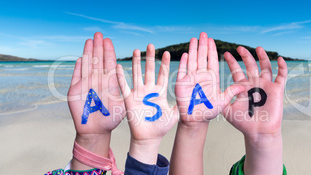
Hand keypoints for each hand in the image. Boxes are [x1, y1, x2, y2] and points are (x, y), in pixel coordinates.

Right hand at [67, 32, 124, 168]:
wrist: (96, 131)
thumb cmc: (111, 119)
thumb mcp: (122, 104)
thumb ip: (125, 92)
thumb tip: (129, 79)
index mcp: (110, 82)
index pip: (109, 63)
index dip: (108, 52)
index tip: (109, 40)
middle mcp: (98, 81)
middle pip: (98, 60)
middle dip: (98, 47)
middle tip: (99, 34)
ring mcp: (86, 84)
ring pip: (87, 65)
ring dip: (87, 53)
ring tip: (89, 40)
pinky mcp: (75, 91)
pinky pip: (77, 77)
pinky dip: (78, 68)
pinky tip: (80, 58)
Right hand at [116, 44, 177, 163]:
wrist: (149, 138)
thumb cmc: (162, 127)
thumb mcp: (175, 114)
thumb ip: (181, 104)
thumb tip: (191, 96)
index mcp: (160, 92)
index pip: (162, 74)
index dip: (164, 64)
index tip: (167, 52)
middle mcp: (149, 90)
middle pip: (150, 70)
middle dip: (150, 58)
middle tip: (151, 45)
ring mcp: (138, 94)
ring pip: (137, 74)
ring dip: (136, 62)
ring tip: (137, 50)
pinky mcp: (129, 100)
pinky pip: (124, 86)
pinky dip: (121, 77)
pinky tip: (119, 67)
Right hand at [175, 32, 243, 125]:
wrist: (195, 120)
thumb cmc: (209, 111)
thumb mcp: (222, 102)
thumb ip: (231, 92)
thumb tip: (243, 85)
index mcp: (211, 78)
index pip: (212, 61)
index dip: (212, 51)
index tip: (212, 40)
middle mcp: (201, 76)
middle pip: (202, 58)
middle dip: (202, 46)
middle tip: (203, 34)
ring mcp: (191, 79)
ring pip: (192, 61)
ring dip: (193, 50)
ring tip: (194, 39)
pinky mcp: (182, 84)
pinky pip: (183, 71)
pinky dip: (183, 63)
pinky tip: (185, 54)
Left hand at [223, 46, 286, 143]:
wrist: (258, 132)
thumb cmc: (243, 123)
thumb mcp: (227, 110)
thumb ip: (221, 99)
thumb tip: (213, 90)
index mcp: (243, 87)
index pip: (236, 71)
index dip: (231, 62)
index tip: (225, 54)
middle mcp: (254, 84)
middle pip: (250, 65)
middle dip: (245, 56)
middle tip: (239, 48)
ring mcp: (266, 85)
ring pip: (265, 67)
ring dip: (262, 57)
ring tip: (258, 48)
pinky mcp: (277, 90)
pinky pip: (281, 76)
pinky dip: (282, 68)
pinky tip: (280, 59)